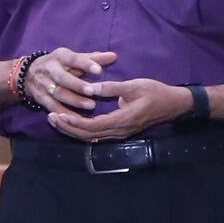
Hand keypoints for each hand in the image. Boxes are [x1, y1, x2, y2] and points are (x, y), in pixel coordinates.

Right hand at [20, 47, 117, 119]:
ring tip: (91, 105)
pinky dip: (64, 112)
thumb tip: (114, 56)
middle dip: (77, 85)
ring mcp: (43, 84)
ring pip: (58, 93)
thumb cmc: (60, 65)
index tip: (99, 70)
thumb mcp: (73, 58)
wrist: (27, 74)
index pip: (73, 59)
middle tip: (93, 91)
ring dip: (74, 100)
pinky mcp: (40, 98)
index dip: (85, 64)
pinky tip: (77, 118)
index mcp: (60, 57)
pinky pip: (52, 106)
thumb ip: (93, 58)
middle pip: (62, 78)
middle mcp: (49, 69)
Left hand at [51, 73, 194, 140]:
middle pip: (87, 135)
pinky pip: (97, 134)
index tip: (57, 114)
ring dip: (72, 130)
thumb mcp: (134, 86)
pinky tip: (71, 122)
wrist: (174, 104)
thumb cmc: (156, 92)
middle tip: (50, 117)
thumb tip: (90, 87)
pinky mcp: (120, 131)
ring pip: (91, 137)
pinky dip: (82, 130)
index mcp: (122, 120)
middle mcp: (119, 131)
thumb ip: (112, 87)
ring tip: (56, 120)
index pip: (91, 126)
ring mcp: (120, 133)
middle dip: (67, 127)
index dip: (73, 122)